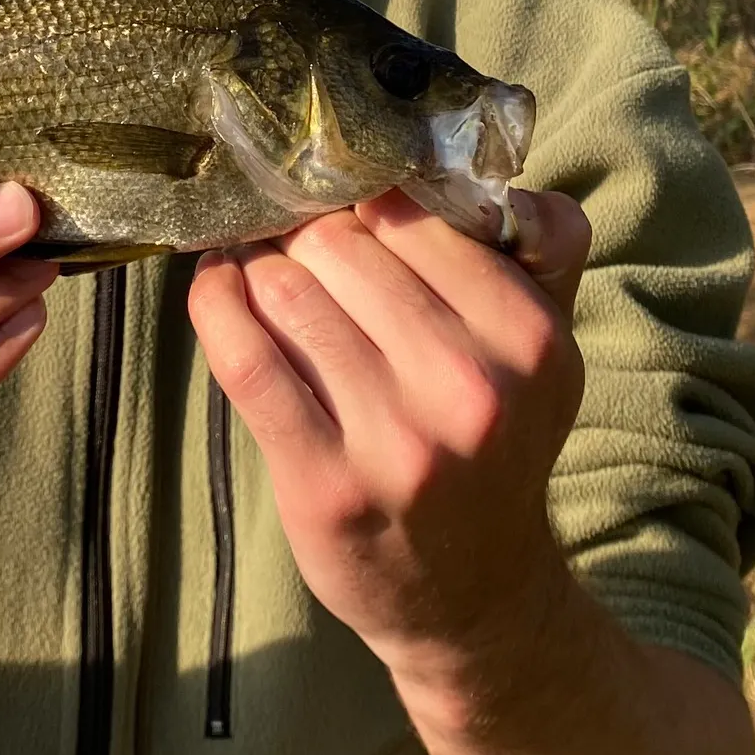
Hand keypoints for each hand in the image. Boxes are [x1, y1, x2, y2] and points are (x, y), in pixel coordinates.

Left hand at [189, 186, 590, 694]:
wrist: (475, 597)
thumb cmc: (491, 447)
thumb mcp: (541, 349)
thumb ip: (533, 247)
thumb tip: (459, 157)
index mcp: (530, 336)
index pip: (406, 215)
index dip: (352, 201)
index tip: (326, 204)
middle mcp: (471, 386)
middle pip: (337, 246)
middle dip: (298, 236)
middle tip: (282, 243)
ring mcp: (395, 440)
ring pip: (285, 292)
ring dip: (254, 272)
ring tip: (253, 275)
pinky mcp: (324, 482)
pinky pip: (245, 359)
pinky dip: (214, 308)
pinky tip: (213, 291)